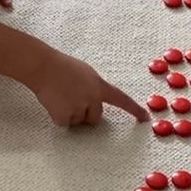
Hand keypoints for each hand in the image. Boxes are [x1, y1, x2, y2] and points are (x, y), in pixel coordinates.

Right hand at [27, 50, 149, 126]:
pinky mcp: (64, 116)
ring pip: (78, 122)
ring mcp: (78, 108)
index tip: (146, 118)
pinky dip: (59, 116)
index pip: (121, 99)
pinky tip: (54, 102)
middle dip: (85, 114)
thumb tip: (96, 103)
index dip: (134, 109)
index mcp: (99, 86)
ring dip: (70, 114)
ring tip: (61, 97)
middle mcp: (92, 99)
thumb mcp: (86, 74)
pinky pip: (65, 123)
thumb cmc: (63, 67)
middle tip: (71, 98)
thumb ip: (95, 88)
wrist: (44, 67)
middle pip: (95, 118)